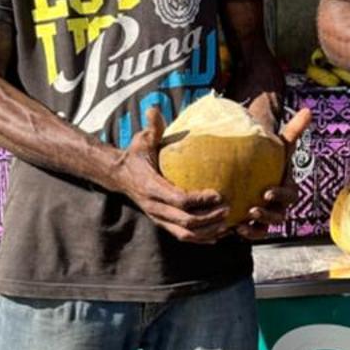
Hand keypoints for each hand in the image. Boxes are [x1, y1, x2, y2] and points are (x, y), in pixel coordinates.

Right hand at [114, 108, 230, 243]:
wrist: (119, 175)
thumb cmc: (136, 154)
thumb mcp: (142, 139)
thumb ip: (152, 127)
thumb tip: (154, 109)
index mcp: (151, 187)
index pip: (178, 199)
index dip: (200, 200)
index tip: (219, 193)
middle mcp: (154, 207)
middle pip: (185, 221)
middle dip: (209, 218)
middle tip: (229, 209)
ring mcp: (158, 218)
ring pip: (185, 234)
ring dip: (208, 233)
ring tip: (228, 225)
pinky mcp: (162, 223)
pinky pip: (182, 236)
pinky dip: (201, 239)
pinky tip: (219, 235)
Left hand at [238, 107, 313, 240]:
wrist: (252, 168)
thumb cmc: (267, 158)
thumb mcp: (279, 145)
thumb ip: (294, 130)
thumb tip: (308, 110)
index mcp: (286, 188)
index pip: (289, 195)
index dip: (280, 195)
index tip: (266, 192)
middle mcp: (278, 205)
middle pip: (280, 215)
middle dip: (268, 214)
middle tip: (253, 208)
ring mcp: (266, 216)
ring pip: (266, 227)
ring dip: (256, 227)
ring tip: (243, 222)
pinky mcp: (253, 223)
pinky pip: (253, 233)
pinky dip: (247, 233)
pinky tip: (234, 229)